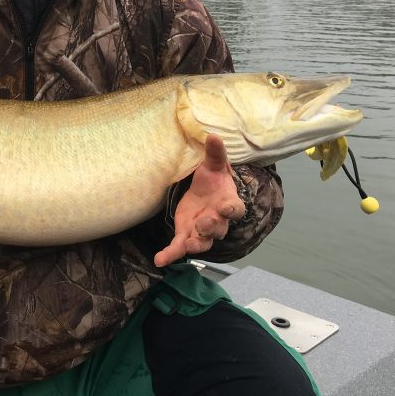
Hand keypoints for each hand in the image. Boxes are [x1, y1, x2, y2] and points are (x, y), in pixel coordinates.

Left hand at [154, 134, 244, 267]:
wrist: (204, 192)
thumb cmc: (212, 180)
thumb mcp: (212, 165)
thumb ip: (214, 154)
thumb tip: (213, 134)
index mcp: (228, 201)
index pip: (235, 208)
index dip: (231, 208)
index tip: (226, 207)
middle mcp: (218, 220)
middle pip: (218, 228)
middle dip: (211, 227)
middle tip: (202, 224)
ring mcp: (201, 230)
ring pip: (202, 242)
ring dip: (195, 244)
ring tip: (186, 245)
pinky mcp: (186, 234)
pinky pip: (179, 247)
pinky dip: (170, 255)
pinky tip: (160, 261)